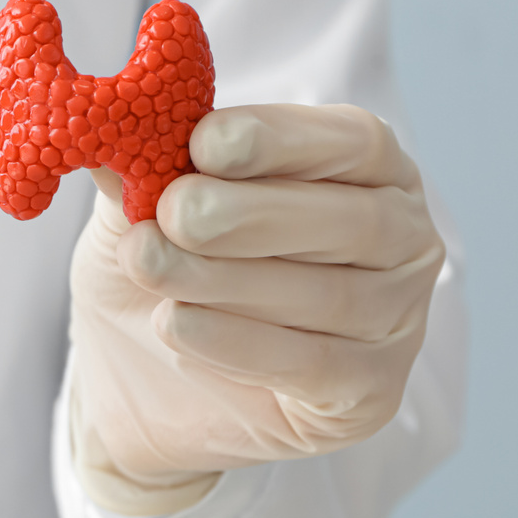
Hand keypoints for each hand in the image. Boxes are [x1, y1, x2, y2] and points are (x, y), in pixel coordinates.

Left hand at [67, 104, 444, 514]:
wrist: (141, 382)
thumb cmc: (161, 271)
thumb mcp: (138, 211)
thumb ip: (140, 167)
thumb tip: (115, 122)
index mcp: (364, 170)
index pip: (351, 141)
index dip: (281, 138)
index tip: (205, 141)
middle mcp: (402, 241)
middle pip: (351, 220)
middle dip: (250, 213)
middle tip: (175, 212)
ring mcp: (395, 322)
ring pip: (327, 295)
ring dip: (225, 279)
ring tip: (148, 265)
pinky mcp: (368, 395)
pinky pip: (311, 364)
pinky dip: (234, 342)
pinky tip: (173, 323)